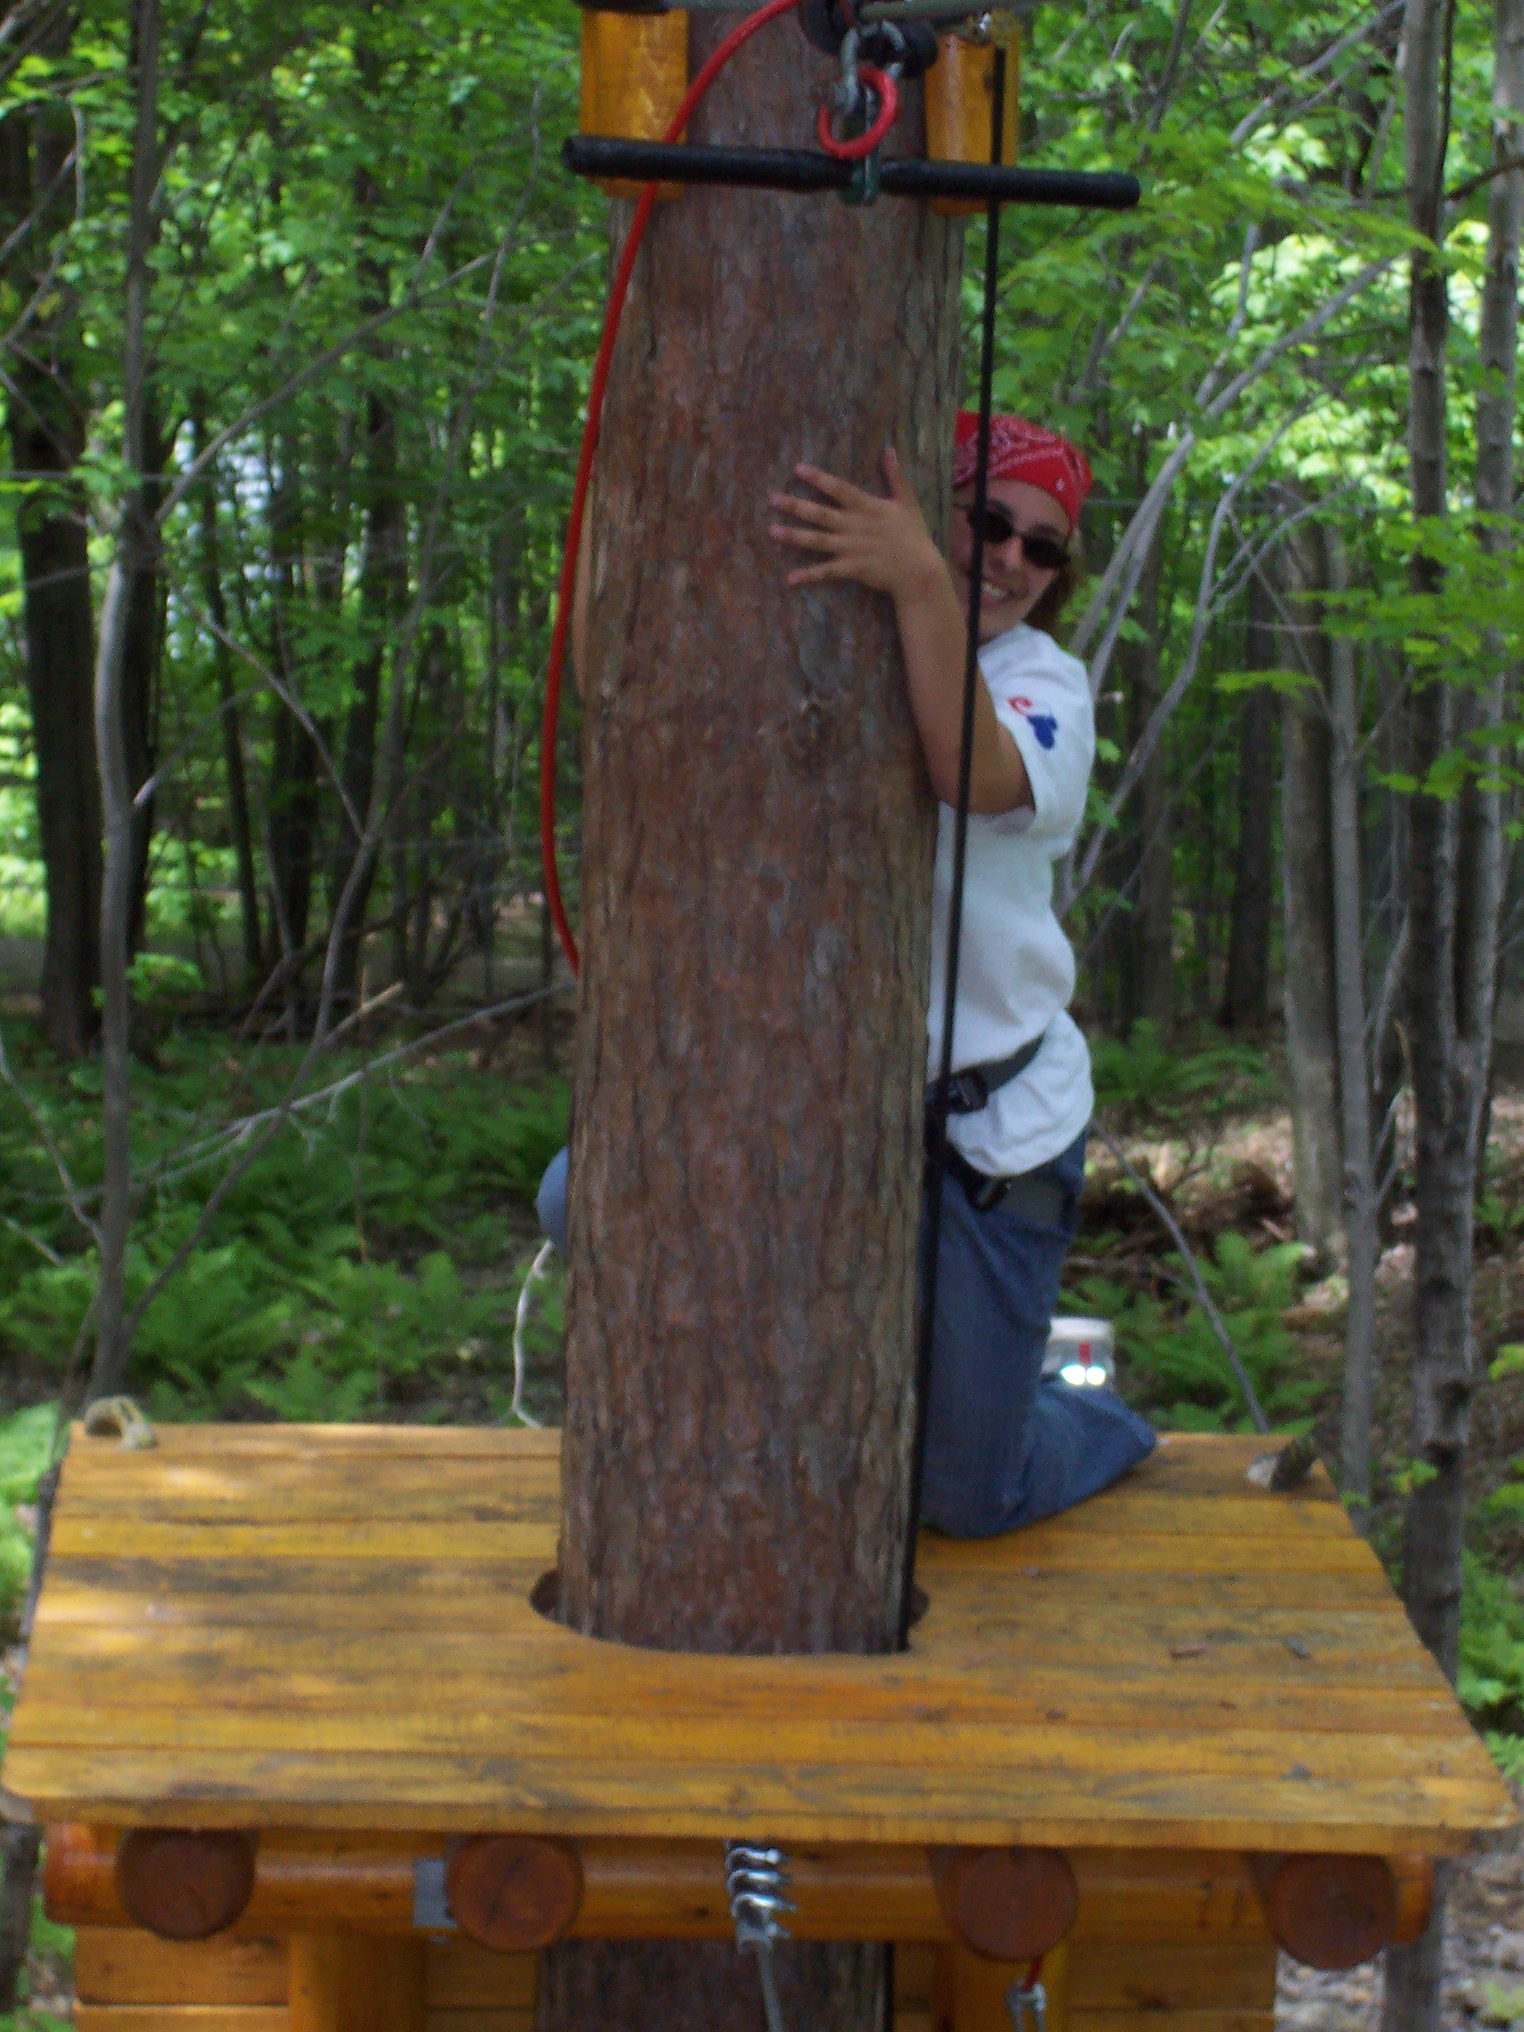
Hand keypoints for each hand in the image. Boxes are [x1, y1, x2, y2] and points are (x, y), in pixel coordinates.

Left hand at [768, 447, 946, 600]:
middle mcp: (855, 525)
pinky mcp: (852, 568)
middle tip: (772, 499)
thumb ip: (896, 476)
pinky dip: (809, 575)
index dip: (818, 478)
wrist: (919, 571)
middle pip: (820, 513)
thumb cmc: (914, 535)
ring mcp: (851, 548)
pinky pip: (826, 572)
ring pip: (817, 541)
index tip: (797, 469)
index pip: (838, 488)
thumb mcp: (907, 501)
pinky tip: (790, 578)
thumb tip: (890, 449)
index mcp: (867, 506)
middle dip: (795, 506)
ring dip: (794, 536)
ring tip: (772, 531)